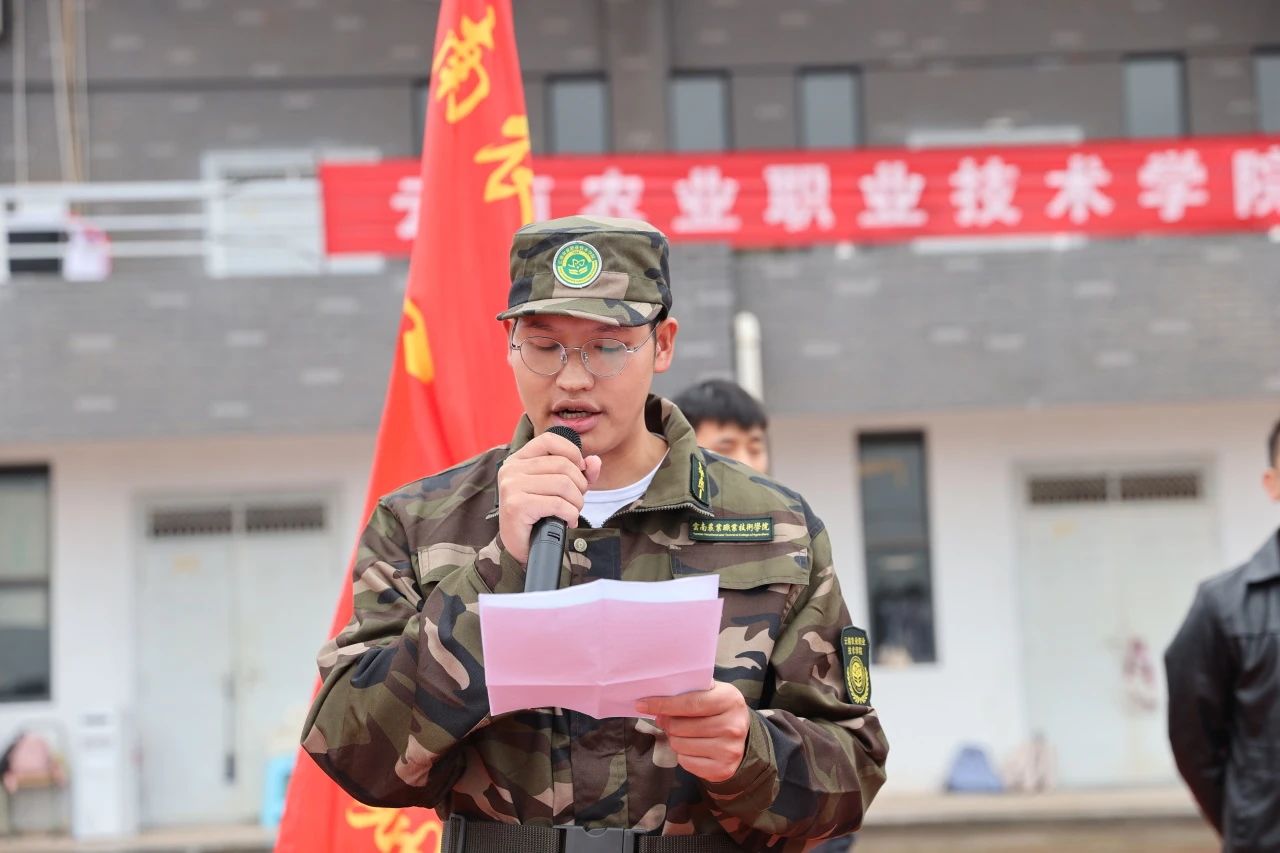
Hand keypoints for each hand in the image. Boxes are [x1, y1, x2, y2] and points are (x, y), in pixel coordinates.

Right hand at [497, 431, 601, 564]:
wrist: (523, 547)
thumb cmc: (541, 515)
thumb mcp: (561, 489)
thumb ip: (580, 472)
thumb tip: (594, 461)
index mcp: (519, 459)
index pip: (550, 440)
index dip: (572, 453)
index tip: (580, 471)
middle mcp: (511, 468)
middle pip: (562, 464)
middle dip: (579, 485)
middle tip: (576, 501)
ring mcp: (512, 486)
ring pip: (563, 484)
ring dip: (577, 502)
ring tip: (572, 512)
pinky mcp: (517, 505)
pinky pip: (558, 504)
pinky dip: (571, 514)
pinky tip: (568, 521)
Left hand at [636, 683, 750, 782]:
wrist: (743, 738)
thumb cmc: (719, 710)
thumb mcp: (712, 692)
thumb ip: (689, 691)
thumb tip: (656, 697)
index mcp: (730, 700)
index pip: (689, 703)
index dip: (662, 704)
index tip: (642, 704)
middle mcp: (733, 726)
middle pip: (680, 727)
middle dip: (667, 723)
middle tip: (665, 719)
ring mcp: (729, 750)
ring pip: (680, 745)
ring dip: (674, 739)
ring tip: (682, 733)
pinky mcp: (723, 769)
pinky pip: (686, 762)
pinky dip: (683, 755)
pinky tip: (692, 747)